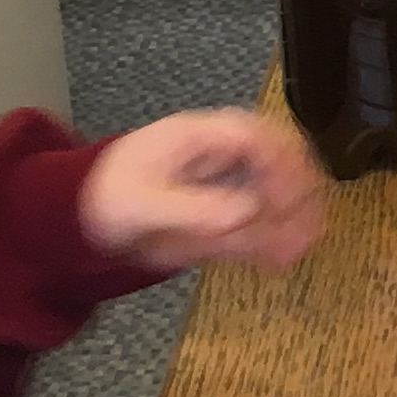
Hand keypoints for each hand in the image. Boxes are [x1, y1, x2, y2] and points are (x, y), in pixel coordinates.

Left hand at [77, 110, 328, 278]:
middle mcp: (221, 152)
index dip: (280, 163)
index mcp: (199, 137)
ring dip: (294, 213)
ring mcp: (224, 178)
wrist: (85, 211)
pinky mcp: (223, 206)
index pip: (253, 136)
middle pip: (278, 154)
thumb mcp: (142, 203)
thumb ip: (193, 209)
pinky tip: (282, 259)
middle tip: (312, 223)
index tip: (287, 199)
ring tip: (303, 246)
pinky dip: (273, 234)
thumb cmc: (108, 196)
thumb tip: (247, 214)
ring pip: (276, 184)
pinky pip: (258, 215)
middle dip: (299, 188)